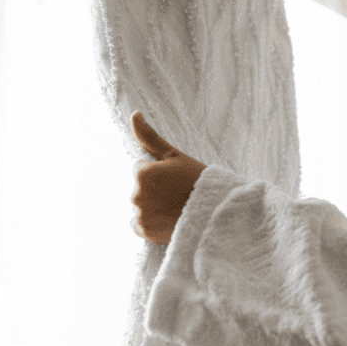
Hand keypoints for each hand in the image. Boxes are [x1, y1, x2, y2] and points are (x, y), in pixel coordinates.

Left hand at [130, 111, 206, 244]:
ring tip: (174, 206)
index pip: (139, 169)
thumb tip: (134, 114)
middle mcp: (136, 195)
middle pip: (139, 188)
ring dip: (152, 205)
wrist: (213, 211)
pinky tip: (166, 217)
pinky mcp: (144, 231)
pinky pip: (138, 224)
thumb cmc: (196, 180)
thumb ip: (149, 137)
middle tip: (176, 192)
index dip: (157, 172)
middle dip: (153, 189)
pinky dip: (150, 221)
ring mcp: (140, 214)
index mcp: (142, 174)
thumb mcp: (174, 155)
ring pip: (141, 205)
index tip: (173, 178)